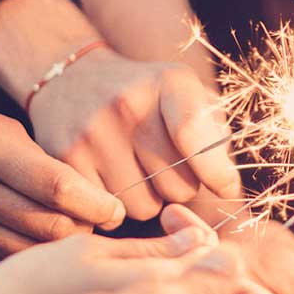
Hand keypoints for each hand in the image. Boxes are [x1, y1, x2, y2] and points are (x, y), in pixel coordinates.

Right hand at [0, 93, 127, 269]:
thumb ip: (35, 157)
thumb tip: (86, 195)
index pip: (58, 187)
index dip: (97, 204)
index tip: (116, 210)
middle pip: (49, 227)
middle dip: (86, 231)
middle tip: (103, 227)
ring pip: (27, 252)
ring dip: (60, 251)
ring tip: (78, 239)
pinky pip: (0, 262)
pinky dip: (28, 259)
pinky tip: (42, 249)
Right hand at [27, 47, 238, 221]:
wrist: (72, 79)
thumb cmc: (146, 97)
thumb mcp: (186, 95)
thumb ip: (215, 133)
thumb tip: (227, 186)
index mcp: (168, 83)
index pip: (195, 133)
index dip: (216, 172)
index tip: (226, 187)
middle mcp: (127, 104)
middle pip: (178, 187)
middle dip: (181, 187)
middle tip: (167, 169)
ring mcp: (92, 132)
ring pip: (144, 208)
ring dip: (148, 200)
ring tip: (136, 172)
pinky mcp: (66, 158)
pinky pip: (109, 214)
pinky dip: (115, 208)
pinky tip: (111, 181)